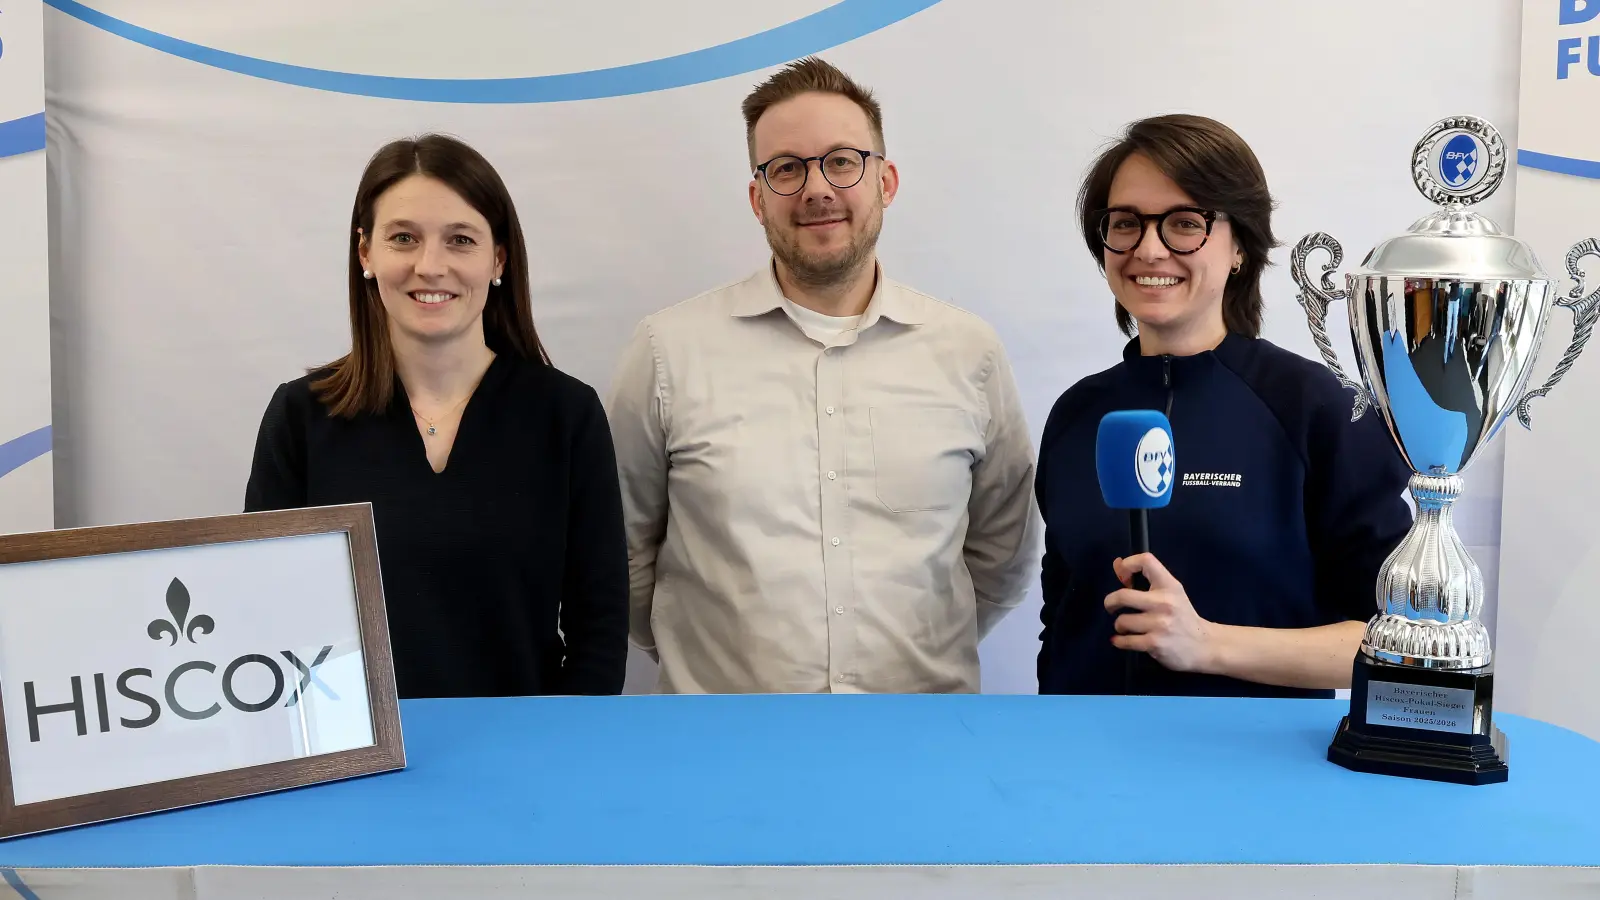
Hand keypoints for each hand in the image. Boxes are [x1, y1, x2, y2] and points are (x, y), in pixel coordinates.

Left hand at [1105, 553, 1215, 673]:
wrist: (1204, 645)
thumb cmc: (1183, 616)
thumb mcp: (1170, 593)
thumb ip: (1145, 578)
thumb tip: (1116, 563)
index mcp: (1169, 586)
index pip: (1146, 561)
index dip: (1128, 565)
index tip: (1124, 579)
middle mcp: (1164, 602)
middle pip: (1122, 595)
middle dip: (1110, 602)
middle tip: (1111, 607)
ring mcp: (1159, 624)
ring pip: (1122, 621)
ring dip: (1119, 626)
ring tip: (1127, 628)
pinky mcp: (1154, 643)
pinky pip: (1124, 641)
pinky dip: (1119, 641)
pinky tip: (1123, 640)